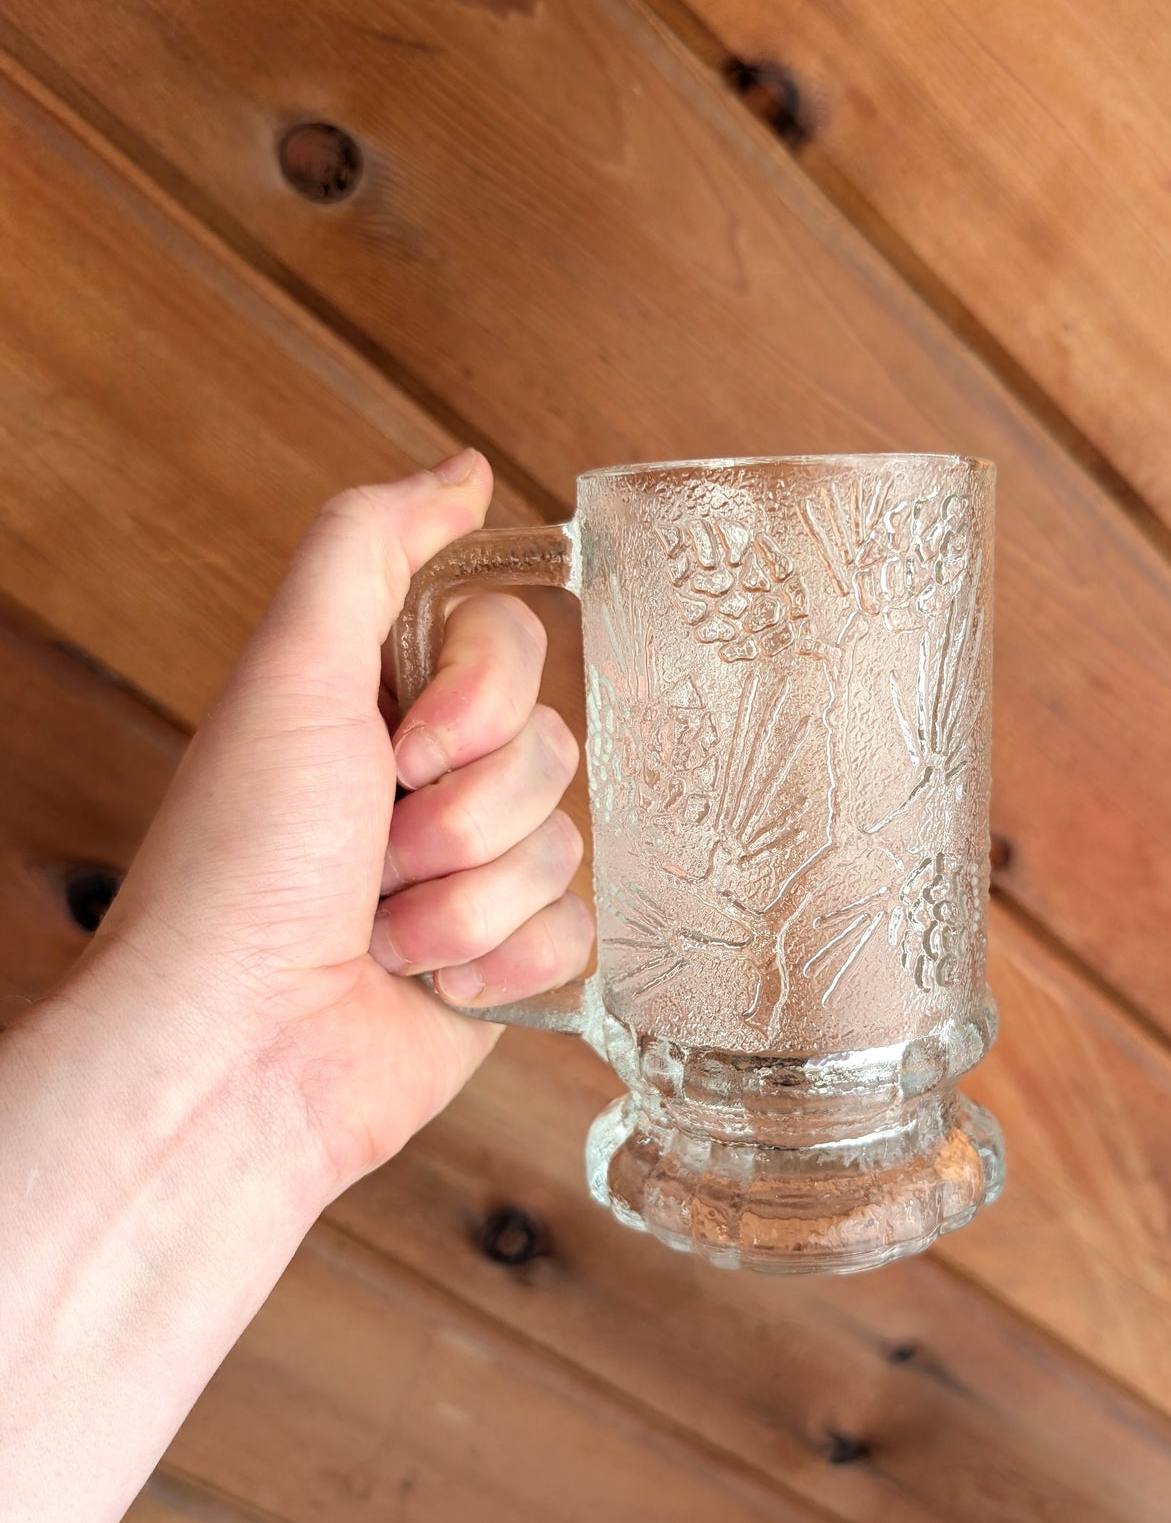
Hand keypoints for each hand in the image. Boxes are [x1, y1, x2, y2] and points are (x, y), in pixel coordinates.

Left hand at [72, 447, 591, 1205]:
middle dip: (465, 812)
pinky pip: (578, 932)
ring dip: (468, 898)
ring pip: (564, 843)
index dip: (479, 697)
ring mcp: (472, 877)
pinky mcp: (506, 963)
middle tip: (378, 850)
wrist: (240, 1050)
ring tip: (384, 931)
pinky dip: (506, 959)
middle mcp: (428, 785)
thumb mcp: (290, 672)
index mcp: (379, 704)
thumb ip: (368, 548)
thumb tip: (461, 471)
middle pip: (550, 744)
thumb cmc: (243, 871)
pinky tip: (436, 983)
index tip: (402, 747)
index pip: (512, 645)